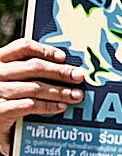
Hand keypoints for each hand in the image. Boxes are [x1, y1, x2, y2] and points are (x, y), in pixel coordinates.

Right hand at [0, 38, 84, 155]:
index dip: (45, 50)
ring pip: (34, 88)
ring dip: (59, 92)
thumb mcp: (16, 80)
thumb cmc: (9, 99)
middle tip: (79, 77)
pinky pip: (27, 106)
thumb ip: (33, 72)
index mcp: (1, 60)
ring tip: (75, 96)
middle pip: (33, 67)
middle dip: (60, 72)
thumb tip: (68, 69)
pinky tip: (60, 107)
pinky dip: (47, 106)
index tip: (63, 57)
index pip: (23, 47)